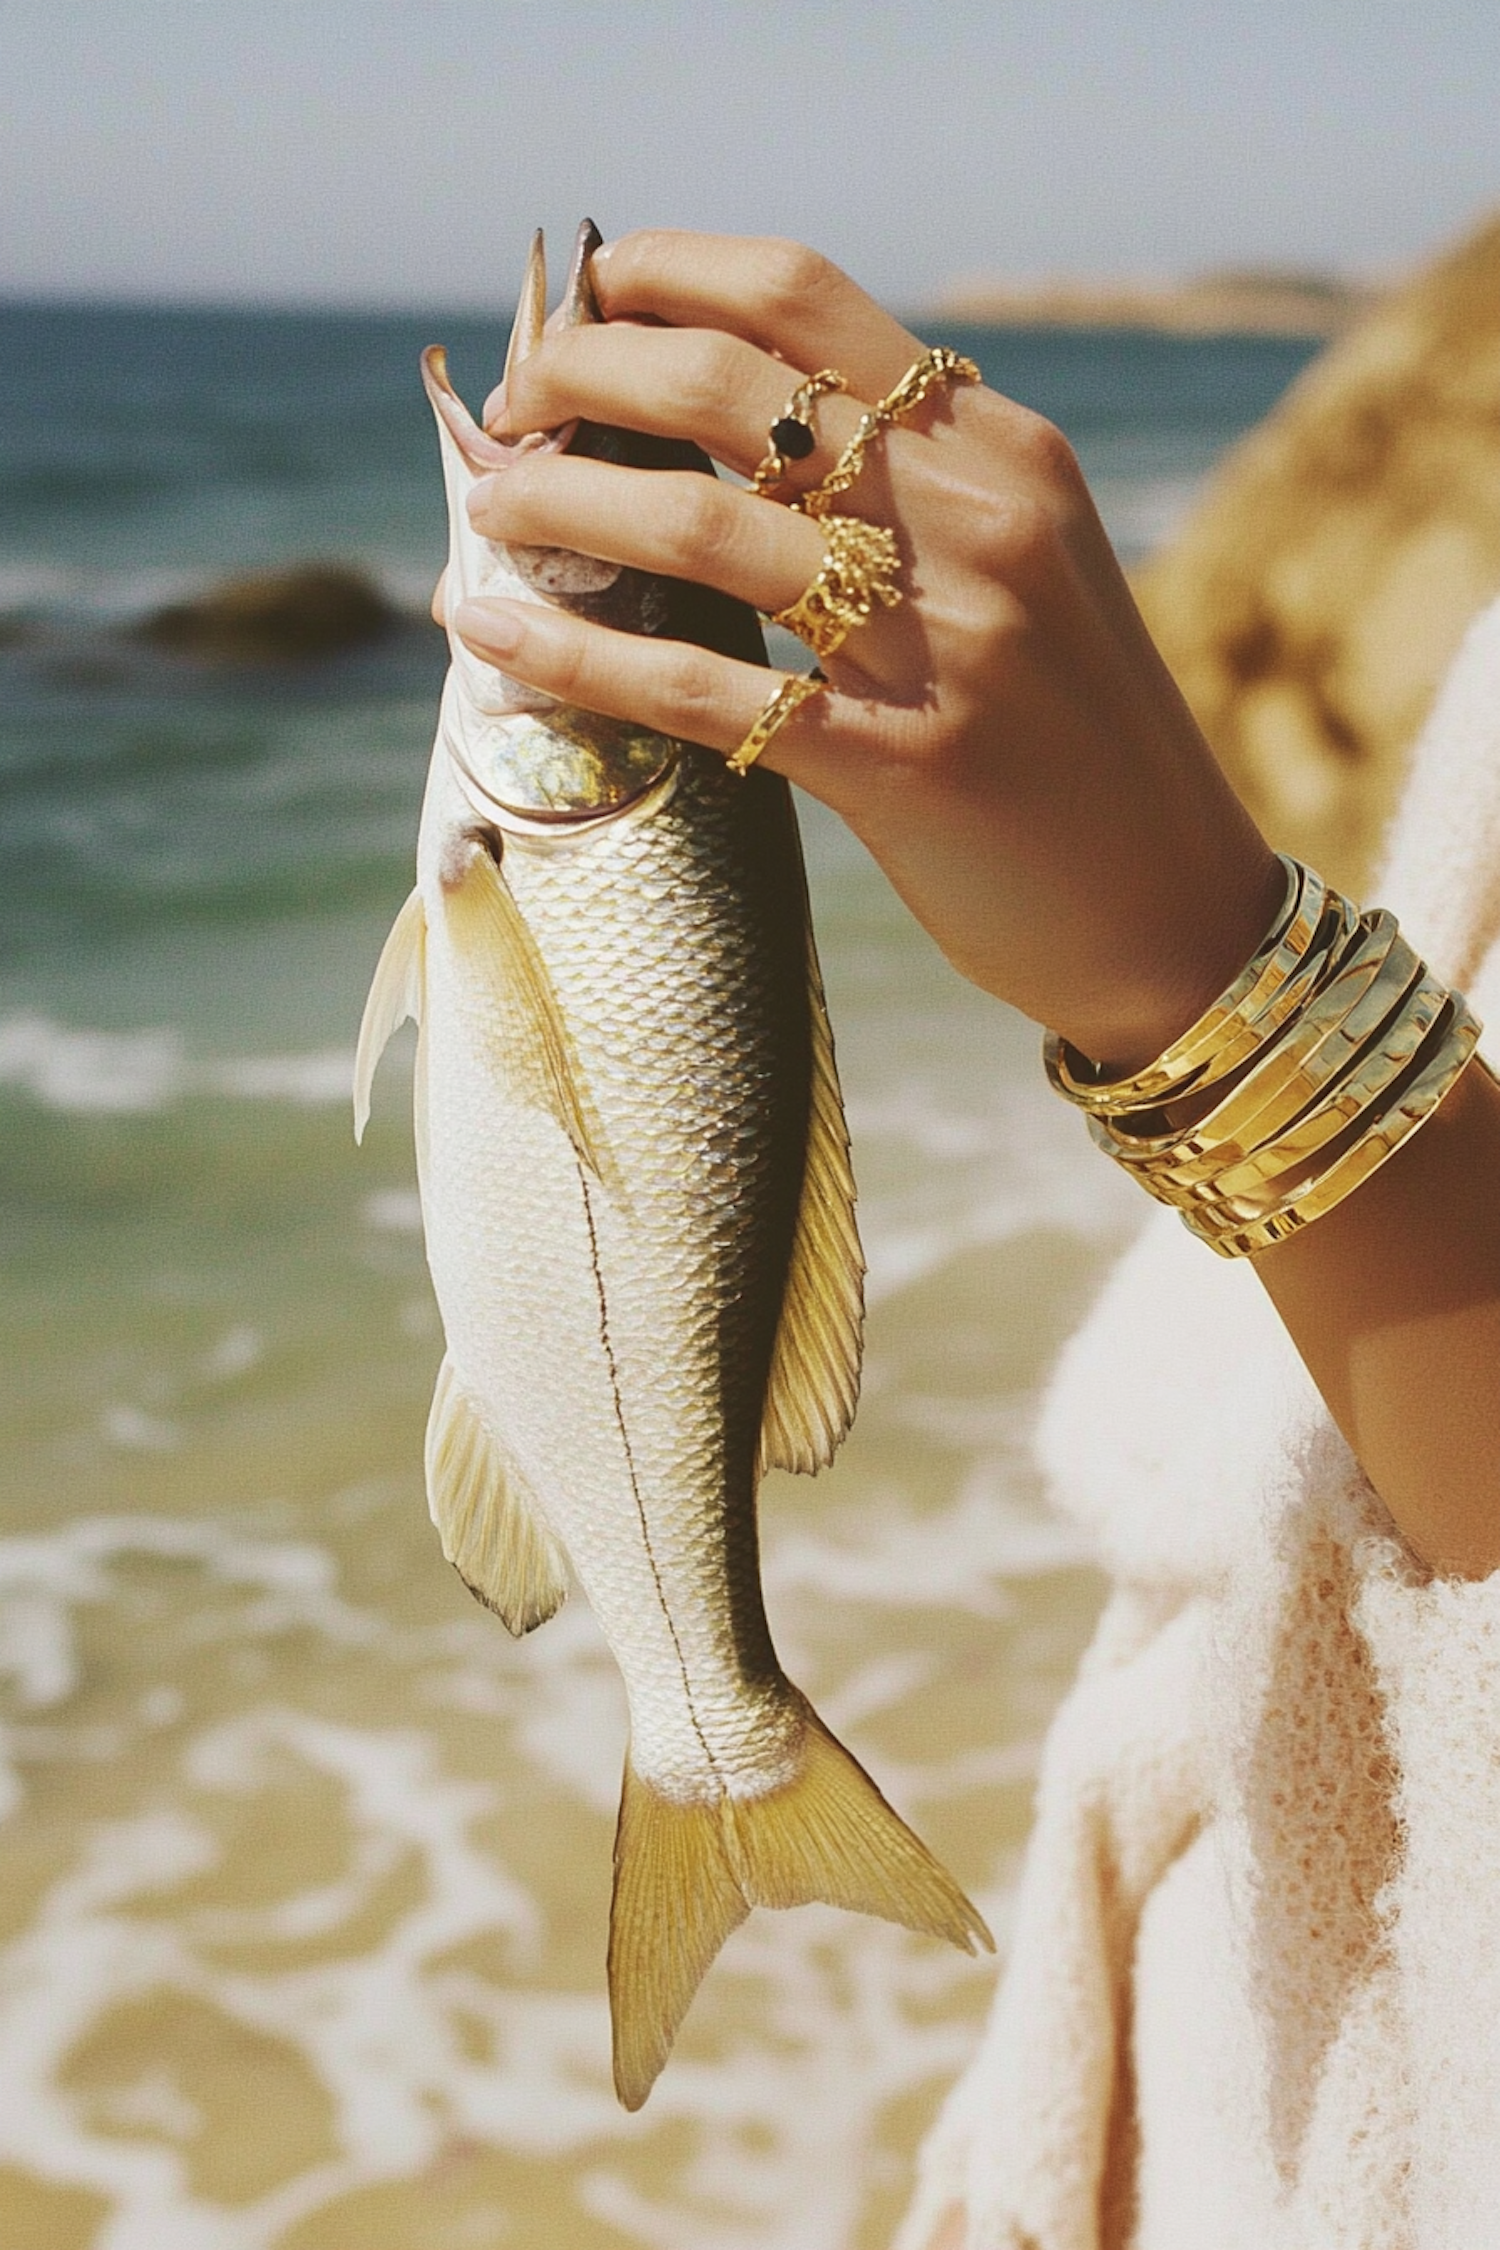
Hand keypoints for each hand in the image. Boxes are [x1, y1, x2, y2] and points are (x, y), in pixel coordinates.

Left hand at [453, 230, 1281, 1073]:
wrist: (1177, 909)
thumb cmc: (1080, 741)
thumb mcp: (1026, 570)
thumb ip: (911, 491)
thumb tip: (738, 436)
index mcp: (1004, 450)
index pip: (803, 299)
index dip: (664, 279)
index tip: (584, 302)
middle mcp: (977, 519)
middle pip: (732, 385)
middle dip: (584, 373)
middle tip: (510, 405)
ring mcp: (943, 641)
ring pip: (699, 524)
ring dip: (559, 501)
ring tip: (485, 505)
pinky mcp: (899, 764)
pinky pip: (697, 687)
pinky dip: (574, 651)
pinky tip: (489, 634)